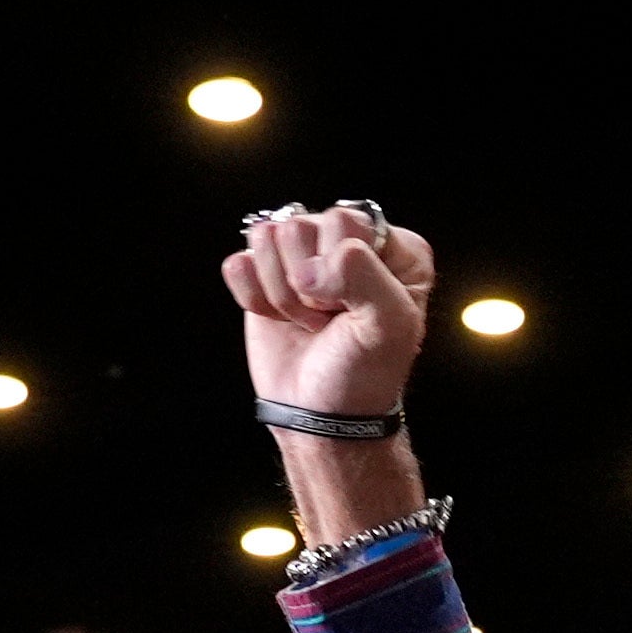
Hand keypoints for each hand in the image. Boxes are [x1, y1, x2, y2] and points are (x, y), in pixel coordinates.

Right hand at [219, 202, 432, 422]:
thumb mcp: (390, 327)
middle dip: (307, 283)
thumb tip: (311, 265)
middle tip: (326, 317)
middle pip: (300, 225)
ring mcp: (303, 255)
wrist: (321, 412)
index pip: (346, 220)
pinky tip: (278, 319)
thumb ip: (366, 277)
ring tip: (307, 320)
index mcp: (393, 248)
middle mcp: (348, 242)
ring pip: (265, 238)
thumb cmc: (364, 373)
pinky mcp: (264, 273)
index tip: (350, 307)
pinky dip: (252, 298)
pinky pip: (238, 262)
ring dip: (281, 292)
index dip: (341, 268)